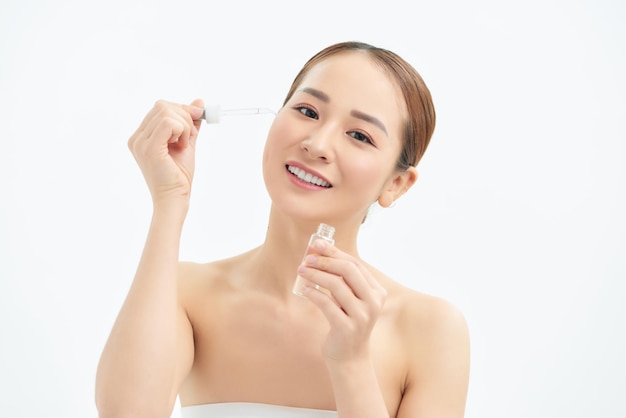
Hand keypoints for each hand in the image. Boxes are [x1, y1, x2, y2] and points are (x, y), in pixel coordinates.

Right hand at [127, 99, 203, 206]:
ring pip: (166, 111)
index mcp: (142, 136)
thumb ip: (190, 123)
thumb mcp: (186, 142)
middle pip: (163, 105)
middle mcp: (137, 138)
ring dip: (184, 126)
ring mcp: (140, 142)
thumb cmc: (179, 175)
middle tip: (189, 137)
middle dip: (184, 116)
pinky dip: (181, 130)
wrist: (175, 197)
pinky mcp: (149, 148)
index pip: (161, 107)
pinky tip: (181, 145)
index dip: (181, 111)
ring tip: (183, 144)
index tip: (193, 125)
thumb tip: (198, 102)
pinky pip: (168, 122)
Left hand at [297, 240, 386, 362]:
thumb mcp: (350, 299)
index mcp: (377, 291)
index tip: (317, 244)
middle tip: (307, 258)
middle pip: (348, 271)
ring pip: (336, 285)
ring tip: (301, 271)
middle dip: (325, 261)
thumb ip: (342, 279)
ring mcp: (362, 316)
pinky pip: (326, 304)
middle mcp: (373, 302)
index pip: (355, 264)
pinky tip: (304, 289)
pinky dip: (313, 293)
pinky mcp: (346, 328)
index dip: (335, 252)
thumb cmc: (347, 320)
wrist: (350, 356)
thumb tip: (319, 252)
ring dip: (315, 274)